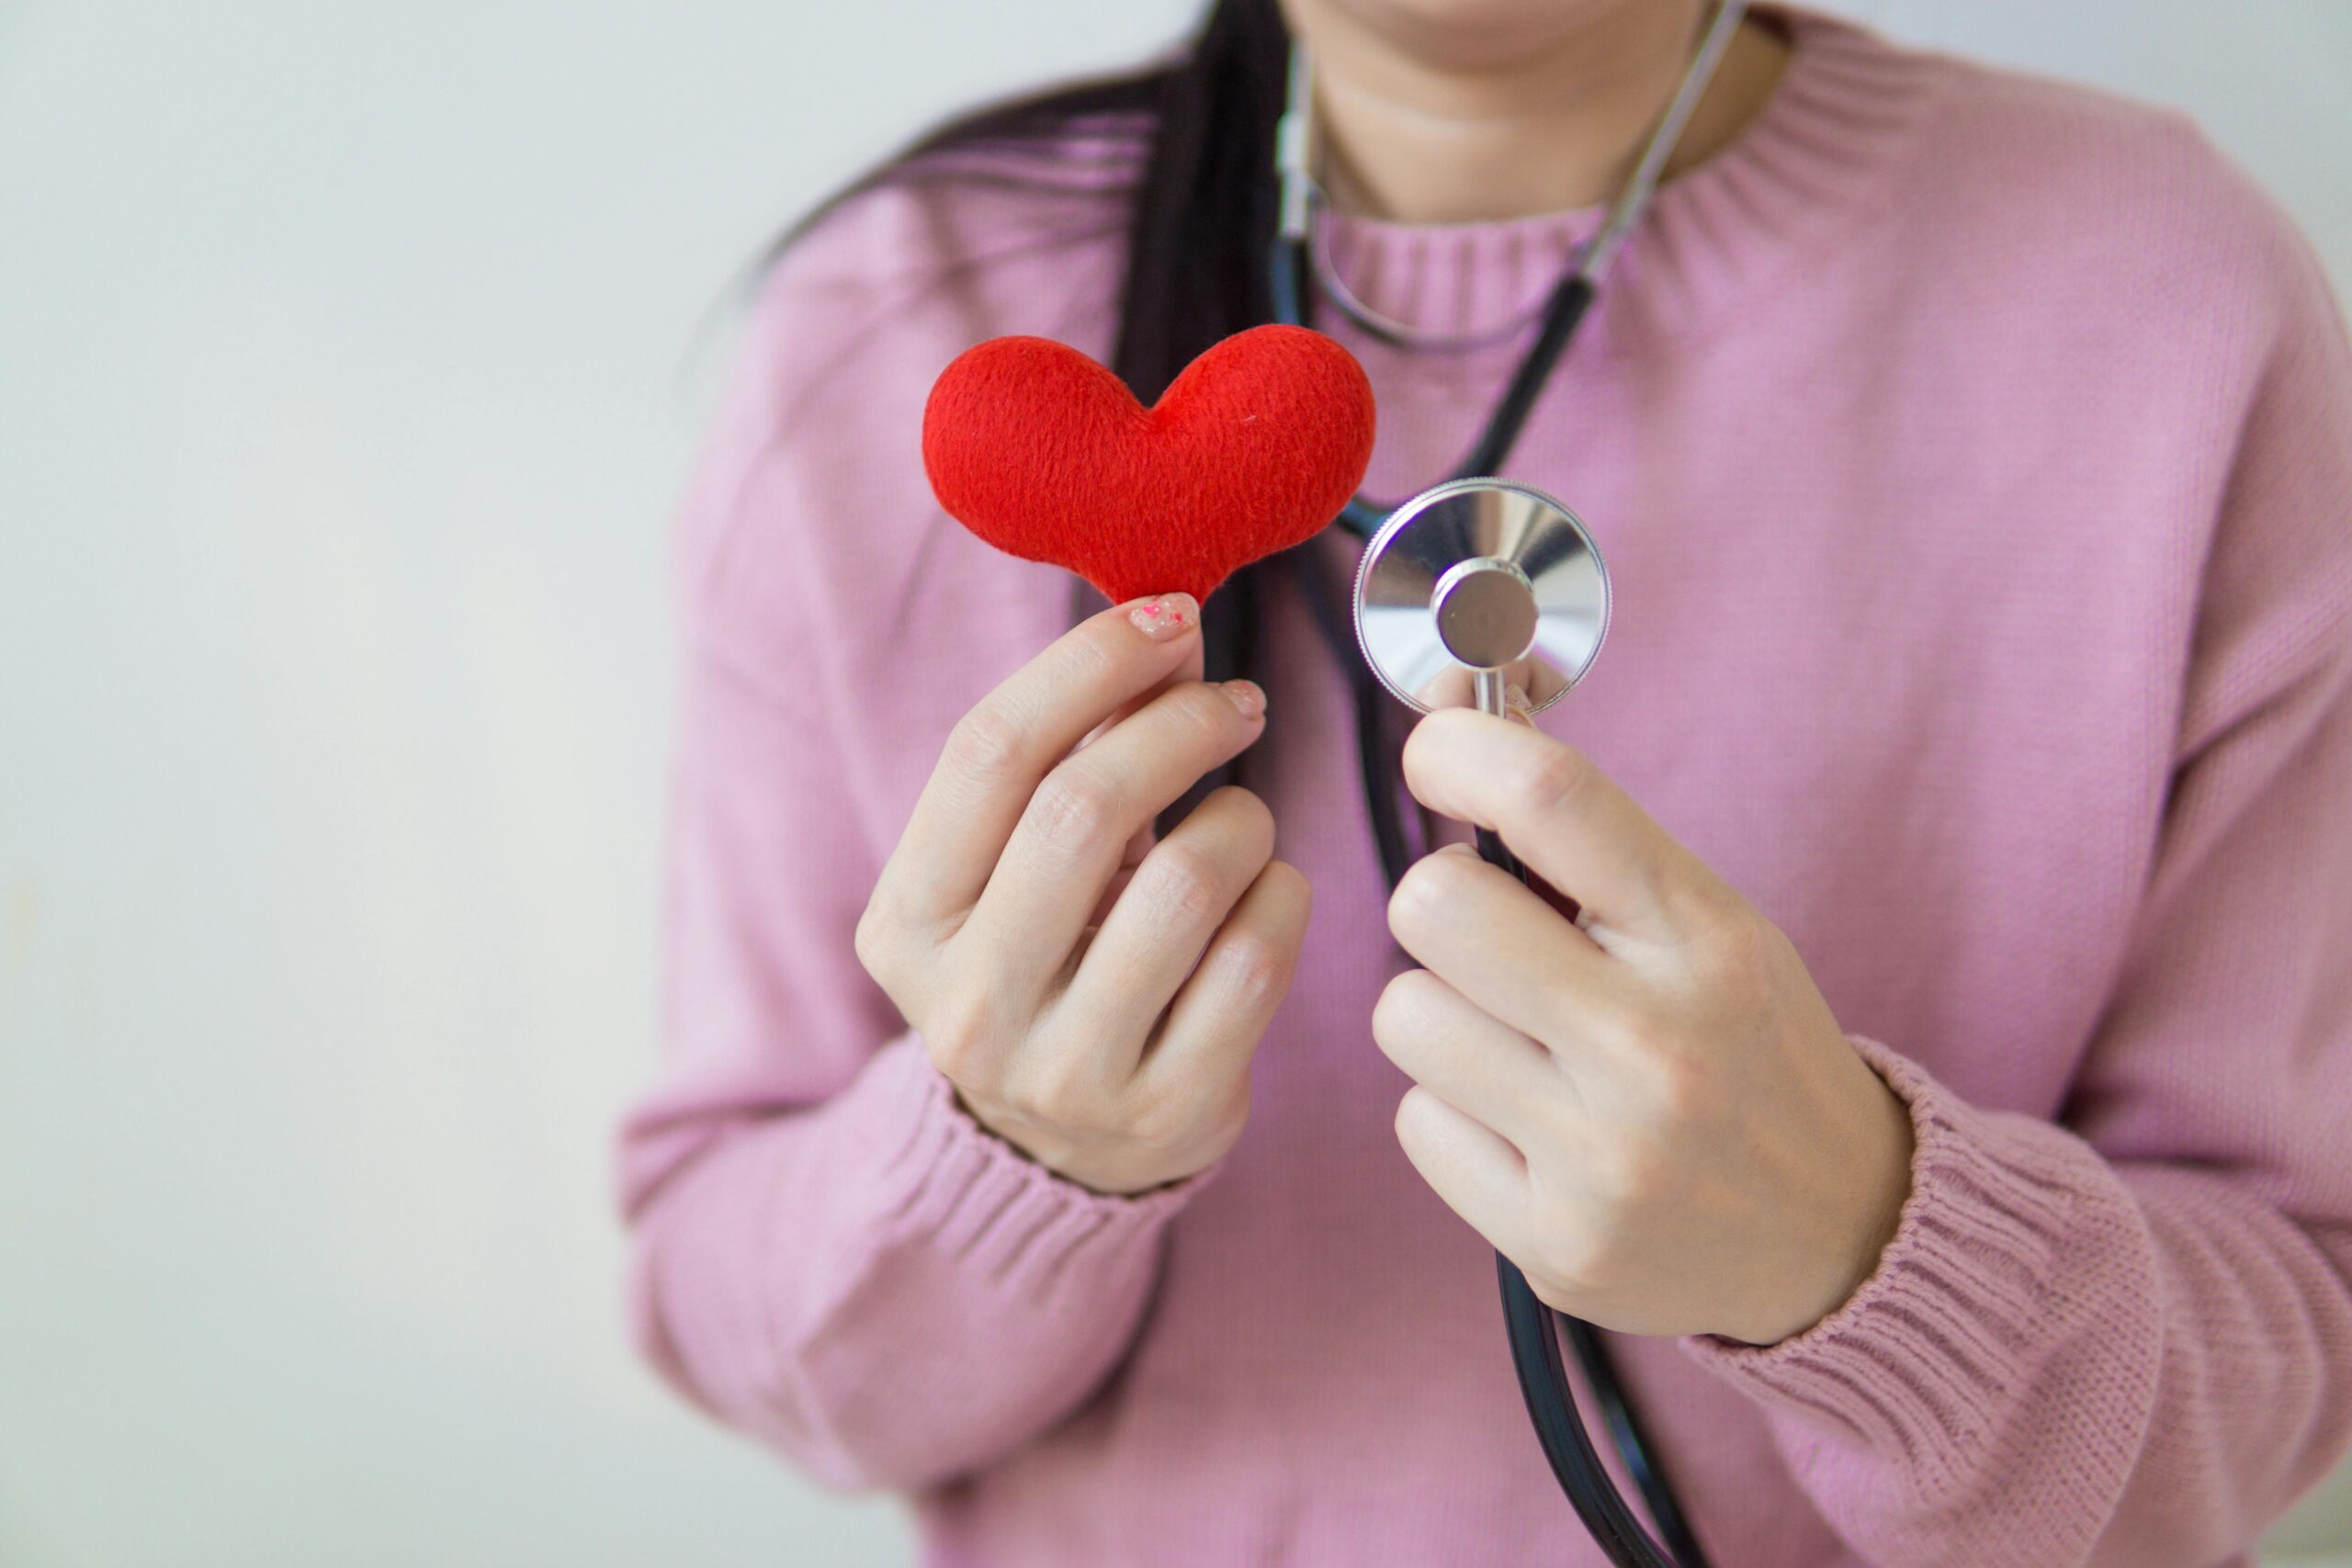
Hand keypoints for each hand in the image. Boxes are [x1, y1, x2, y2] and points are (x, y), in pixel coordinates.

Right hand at [856, 594, 1311, 1195]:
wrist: (1064, 1152)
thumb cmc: (1049, 962)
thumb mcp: (1016, 870)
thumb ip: (1069, 758)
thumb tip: (1168, 631)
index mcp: (906, 924)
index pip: (988, 754)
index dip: (1090, 664)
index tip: (1169, 617)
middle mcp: (967, 1004)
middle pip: (1082, 806)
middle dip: (1180, 725)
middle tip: (1236, 702)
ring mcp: (1065, 1072)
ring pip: (1185, 881)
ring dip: (1240, 816)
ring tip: (1243, 817)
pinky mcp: (1166, 1112)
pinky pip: (1258, 961)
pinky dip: (1283, 896)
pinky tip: (1270, 892)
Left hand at [1374, 709, 1913, 1344]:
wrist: (1846, 1235)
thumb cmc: (1747, 1045)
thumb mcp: (1704, 920)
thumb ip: (1579, 826)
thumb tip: (1450, 702)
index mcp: (1708, 940)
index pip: (1549, 796)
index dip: (1457, 749)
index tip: (1437, 753)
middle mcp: (1659, 1047)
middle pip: (1433, 906)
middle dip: (1439, 905)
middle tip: (1489, 937)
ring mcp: (1604, 1156)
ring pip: (1405, 1016)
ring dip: (1442, 1017)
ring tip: (1522, 1044)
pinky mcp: (1556, 1245)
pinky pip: (1416, 1124)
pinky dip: (1456, 1116)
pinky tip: (1531, 1127)